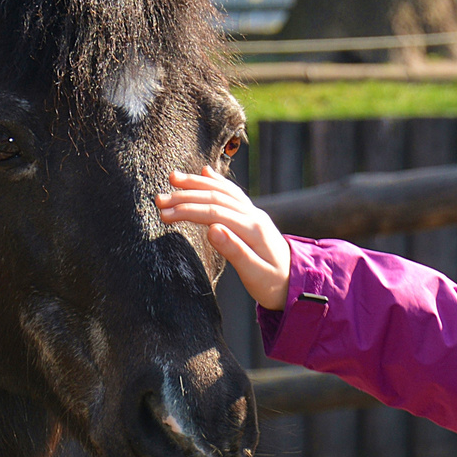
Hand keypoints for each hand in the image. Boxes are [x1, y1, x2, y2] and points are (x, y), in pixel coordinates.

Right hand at [157, 167, 291, 310]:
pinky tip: (205, 172)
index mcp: (253, 230)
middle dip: (185, 196)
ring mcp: (254, 213)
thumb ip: (235, 251)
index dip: (188, 210)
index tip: (165, 214)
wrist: (298, 283)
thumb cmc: (274, 284)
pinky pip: (233, 193)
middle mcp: (254, 216)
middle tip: (159, 199)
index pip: (215, 213)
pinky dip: (218, 181)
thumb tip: (212, 229)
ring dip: (197, 184)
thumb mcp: (255, 274)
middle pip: (216, 198)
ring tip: (172, 178)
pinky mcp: (252, 216)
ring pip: (223, 191)